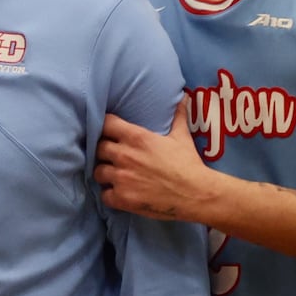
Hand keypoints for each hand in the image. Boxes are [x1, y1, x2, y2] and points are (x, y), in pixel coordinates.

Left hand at [94, 109, 216, 221]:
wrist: (197, 194)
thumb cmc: (189, 164)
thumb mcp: (182, 137)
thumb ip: (177, 117)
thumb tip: (183, 97)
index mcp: (136, 137)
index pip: (105, 124)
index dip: (105, 127)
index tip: (108, 132)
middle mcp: (124, 155)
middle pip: (97, 148)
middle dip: (103, 152)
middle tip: (112, 156)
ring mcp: (121, 178)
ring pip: (97, 172)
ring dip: (105, 173)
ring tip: (115, 175)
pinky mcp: (122, 198)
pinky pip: (104, 195)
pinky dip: (110, 194)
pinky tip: (119, 193)